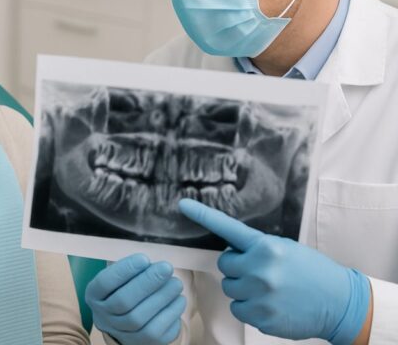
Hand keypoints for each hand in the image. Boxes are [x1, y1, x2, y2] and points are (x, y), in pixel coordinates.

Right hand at [85, 254, 185, 344]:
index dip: (124, 270)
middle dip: (147, 283)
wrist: (125, 324)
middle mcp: (103, 317)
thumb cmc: (124, 291)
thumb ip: (131, 270)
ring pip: (140, 319)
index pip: (105, 283)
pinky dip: (170, 314)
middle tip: (166, 268)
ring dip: (161, 298)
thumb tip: (152, 264)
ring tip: (176, 283)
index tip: (144, 258)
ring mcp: (121, 334)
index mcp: (94, 295)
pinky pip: (157, 332)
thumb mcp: (119, 279)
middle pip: (123, 302)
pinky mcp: (142, 344)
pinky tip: (179, 299)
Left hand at [178, 198, 370, 343]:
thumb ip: (256, 249)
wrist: (339, 302)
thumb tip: (231, 254)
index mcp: (265, 247)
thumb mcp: (285, 249)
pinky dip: (249, 308)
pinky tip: (269, 304)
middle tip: (259, 270)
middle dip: (237, 267)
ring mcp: (259, 295)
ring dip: (242, 288)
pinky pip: (238, 309)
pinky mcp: (261, 317)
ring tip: (268, 288)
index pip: (227, 228)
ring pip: (229, 289)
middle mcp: (259, 269)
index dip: (202, 215)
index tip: (182, 205)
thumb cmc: (311, 271)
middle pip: (224, 265)